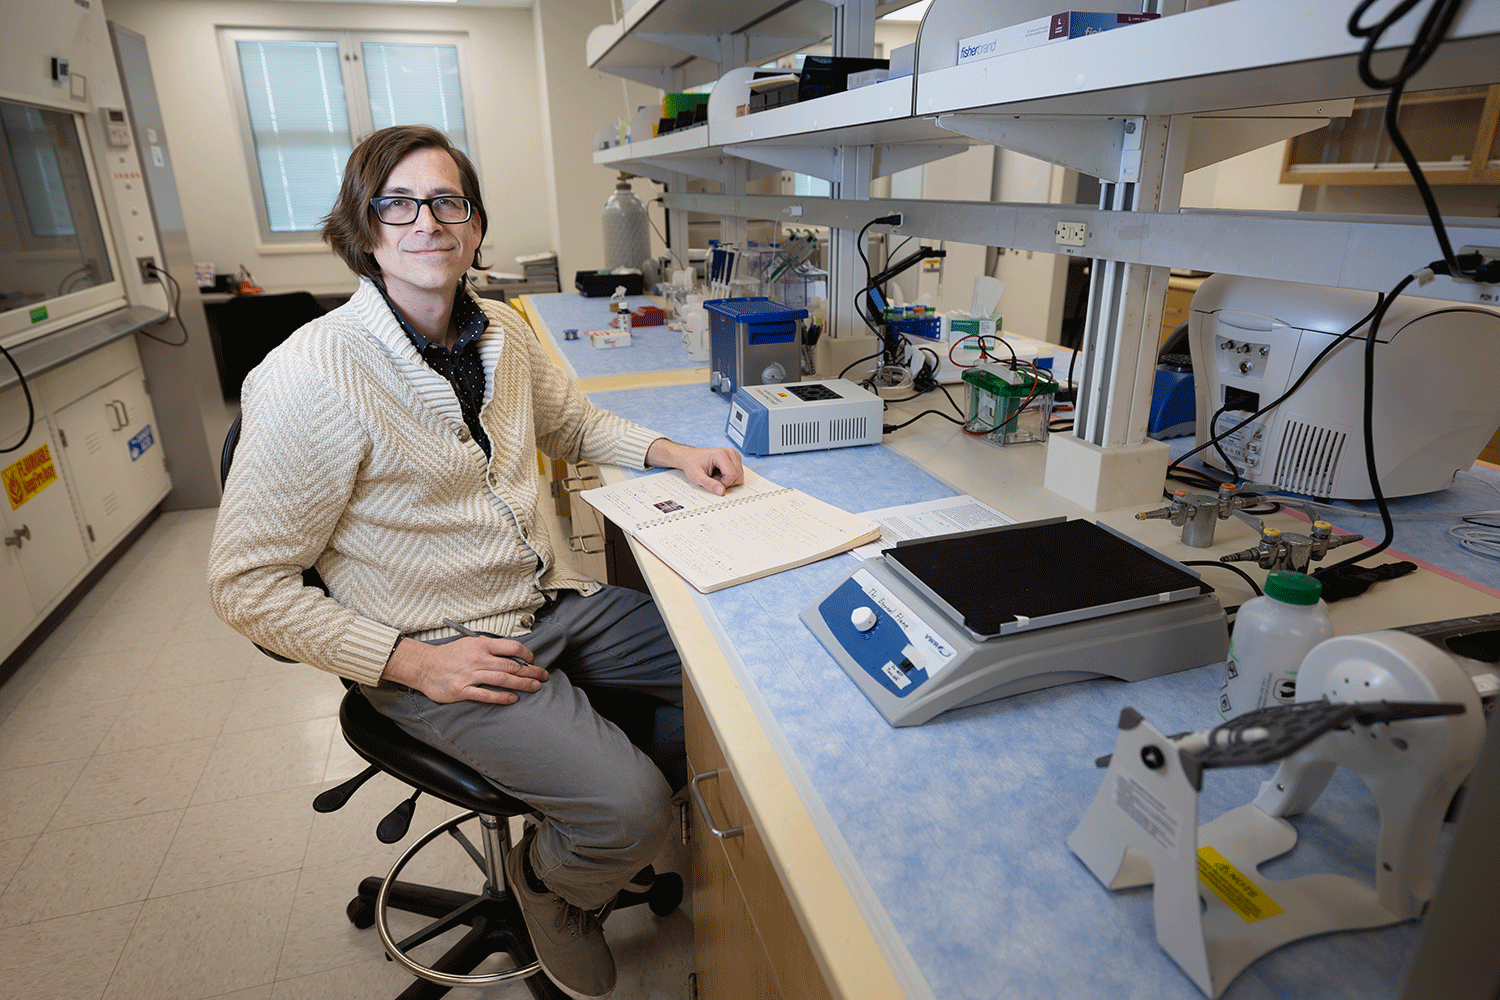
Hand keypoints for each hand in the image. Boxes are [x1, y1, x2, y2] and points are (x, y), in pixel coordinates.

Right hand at [382, 636, 547, 704]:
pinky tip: (513, 698)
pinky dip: (502, 697)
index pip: (511, 647)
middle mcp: (478, 659)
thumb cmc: (448, 655)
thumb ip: (489, 648)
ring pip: (502, 679)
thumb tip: (512, 653)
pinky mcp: (462, 690)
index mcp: (481, 645)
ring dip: (522, 684)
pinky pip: (486, 694)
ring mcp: (470, 675)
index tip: (533, 661)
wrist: (424, 666)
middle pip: (511, 665)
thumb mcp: (470, 643)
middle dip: (531, 672)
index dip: (527, 655)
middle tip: (543, 676)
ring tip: (534, 687)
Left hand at [647, 438, 744, 495]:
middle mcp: (730, 452)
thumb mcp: (697, 476)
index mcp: (721, 454)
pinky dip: (730, 477)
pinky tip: (720, 473)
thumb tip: (722, 492)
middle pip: (738, 476)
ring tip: (716, 475)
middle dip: (726, 482)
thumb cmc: (692, 464)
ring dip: (728, 480)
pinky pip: (738, 474)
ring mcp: (734, 455)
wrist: (690, 457)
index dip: (724, 484)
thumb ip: (709, 484)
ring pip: (739, 476)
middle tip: (713, 478)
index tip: (713, 482)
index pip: (732, 475)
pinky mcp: (735, 458)